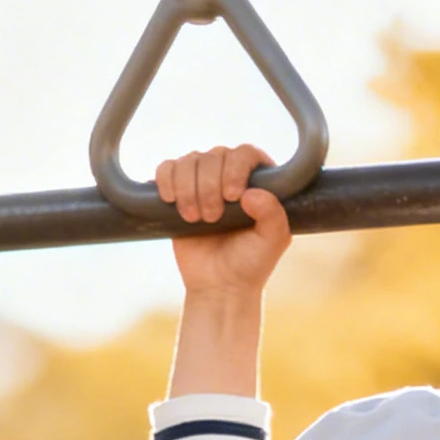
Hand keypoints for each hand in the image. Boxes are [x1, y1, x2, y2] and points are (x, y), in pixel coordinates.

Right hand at [156, 144, 291, 298]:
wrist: (219, 286)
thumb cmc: (250, 264)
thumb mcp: (272, 243)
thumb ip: (273, 215)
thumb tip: (251, 194)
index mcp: (258, 181)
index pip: (245, 153)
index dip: (235, 169)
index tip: (232, 197)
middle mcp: (230, 174)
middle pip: (214, 155)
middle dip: (209, 186)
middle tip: (213, 218)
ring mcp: (203, 180)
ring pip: (189, 160)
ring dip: (189, 189)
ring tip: (195, 219)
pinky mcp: (179, 190)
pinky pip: (167, 168)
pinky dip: (166, 180)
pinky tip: (171, 201)